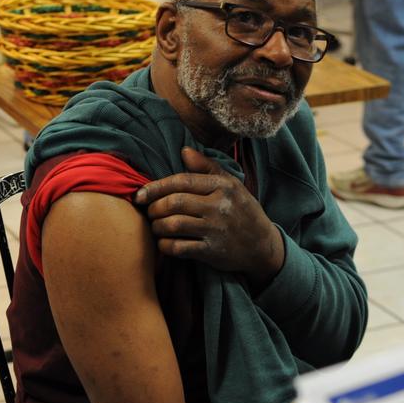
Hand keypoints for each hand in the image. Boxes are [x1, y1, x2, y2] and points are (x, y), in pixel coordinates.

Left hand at [133, 147, 284, 283]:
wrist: (263, 245)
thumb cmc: (241, 210)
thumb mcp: (231, 184)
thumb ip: (207, 167)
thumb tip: (184, 150)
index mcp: (222, 186)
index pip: (182, 181)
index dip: (156, 187)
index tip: (140, 194)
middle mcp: (219, 206)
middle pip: (174, 202)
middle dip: (154, 208)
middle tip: (149, 211)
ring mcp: (216, 230)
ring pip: (173, 225)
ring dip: (157, 226)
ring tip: (155, 226)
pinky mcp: (212, 252)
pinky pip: (179, 248)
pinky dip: (165, 245)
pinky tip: (163, 243)